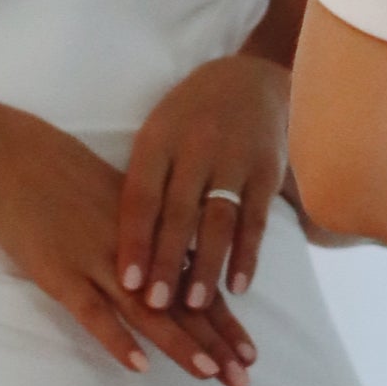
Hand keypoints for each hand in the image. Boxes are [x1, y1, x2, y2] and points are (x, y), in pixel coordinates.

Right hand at [0, 110, 256, 384]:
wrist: (11, 157)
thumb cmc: (65, 176)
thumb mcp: (124, 200)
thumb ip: (152, 236)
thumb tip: (180, 264)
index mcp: (151, 236)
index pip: (197, 287)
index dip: (225, 322)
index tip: (251, 354)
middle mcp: (135, 252)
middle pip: (182, 304)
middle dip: (216, 344)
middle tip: (244, 380)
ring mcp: (98, 263)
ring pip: (147, 311)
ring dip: (180, 344)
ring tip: (210, 374)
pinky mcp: (61, 274)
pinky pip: (93, 313)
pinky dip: (117, 339)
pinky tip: (140, 365)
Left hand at [117, 53, 290, 318]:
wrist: (248, 80)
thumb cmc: (189, 118)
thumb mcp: (157, 135)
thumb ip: (144, 182)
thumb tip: (120, 244)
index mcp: (159, 141)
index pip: (142, 198)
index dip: (134, 241)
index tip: (126, 283)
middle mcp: (196, 149)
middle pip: (179, 214)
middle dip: (167, 262)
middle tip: (156, 305)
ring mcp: (234, 160)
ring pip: (217, 221)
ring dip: (206, 266)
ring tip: (194, 305)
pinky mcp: (266, 173)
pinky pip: (255, 221)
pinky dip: (246, 256)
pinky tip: (236, 288)